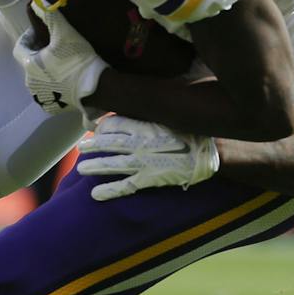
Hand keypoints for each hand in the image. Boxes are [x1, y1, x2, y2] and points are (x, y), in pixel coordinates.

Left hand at [12, 12, 107, 117]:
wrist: (96, 87)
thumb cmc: (78, 59)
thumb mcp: (64, 33)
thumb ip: (49, 16)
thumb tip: (37, 2)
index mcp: (29, 64)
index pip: (20, 47)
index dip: (29, 37)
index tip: (41, 33)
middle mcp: (30, 83)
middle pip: (29, 62)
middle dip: (38, 53)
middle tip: (54, 46)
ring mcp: (40, 97)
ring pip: (37, 78)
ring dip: (45, 69)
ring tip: (60, 62)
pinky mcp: (51, 107)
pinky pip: (47, 93)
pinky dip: (52, 85)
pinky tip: (64, 79)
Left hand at [76, 114, 219, 200]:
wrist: (213, 151)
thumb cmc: (194, 130)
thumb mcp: (173, 113)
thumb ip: (154, 110)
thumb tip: (142, 99)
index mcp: (146, 124)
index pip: (115, 123)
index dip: (104, 126)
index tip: (97, 129)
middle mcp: (140, 142)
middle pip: (109, 142)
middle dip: (93, 145)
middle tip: (81, 147)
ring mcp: (144, 161)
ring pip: (112, 163)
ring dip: (95, 166)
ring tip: (80, 168)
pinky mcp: (150, 178)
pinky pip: (126, 186)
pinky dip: (110, 190)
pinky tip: (95, 195)